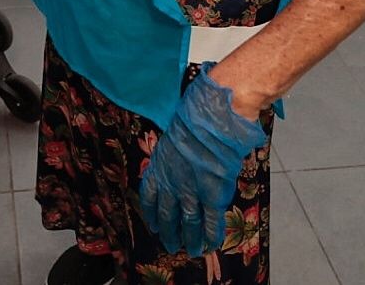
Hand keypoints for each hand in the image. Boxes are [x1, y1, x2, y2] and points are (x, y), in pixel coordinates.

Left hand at [138, 64, 266, 257]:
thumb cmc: (196, 113)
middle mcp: (172, 181)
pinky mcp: (213, 193)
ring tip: (191, 250)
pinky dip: (211, 234)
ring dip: (190, 238)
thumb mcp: (174, 133)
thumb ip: (175, 152)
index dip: (151, 212)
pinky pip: (210, 219)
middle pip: (167, 214)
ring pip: (189, 221)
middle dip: (169, 231)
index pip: (150, 196)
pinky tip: (210, 243)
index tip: (153, 223)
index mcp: (160, 164)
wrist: (215, 114)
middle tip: (171, 244)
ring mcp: (192, 189)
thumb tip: (182, 158)